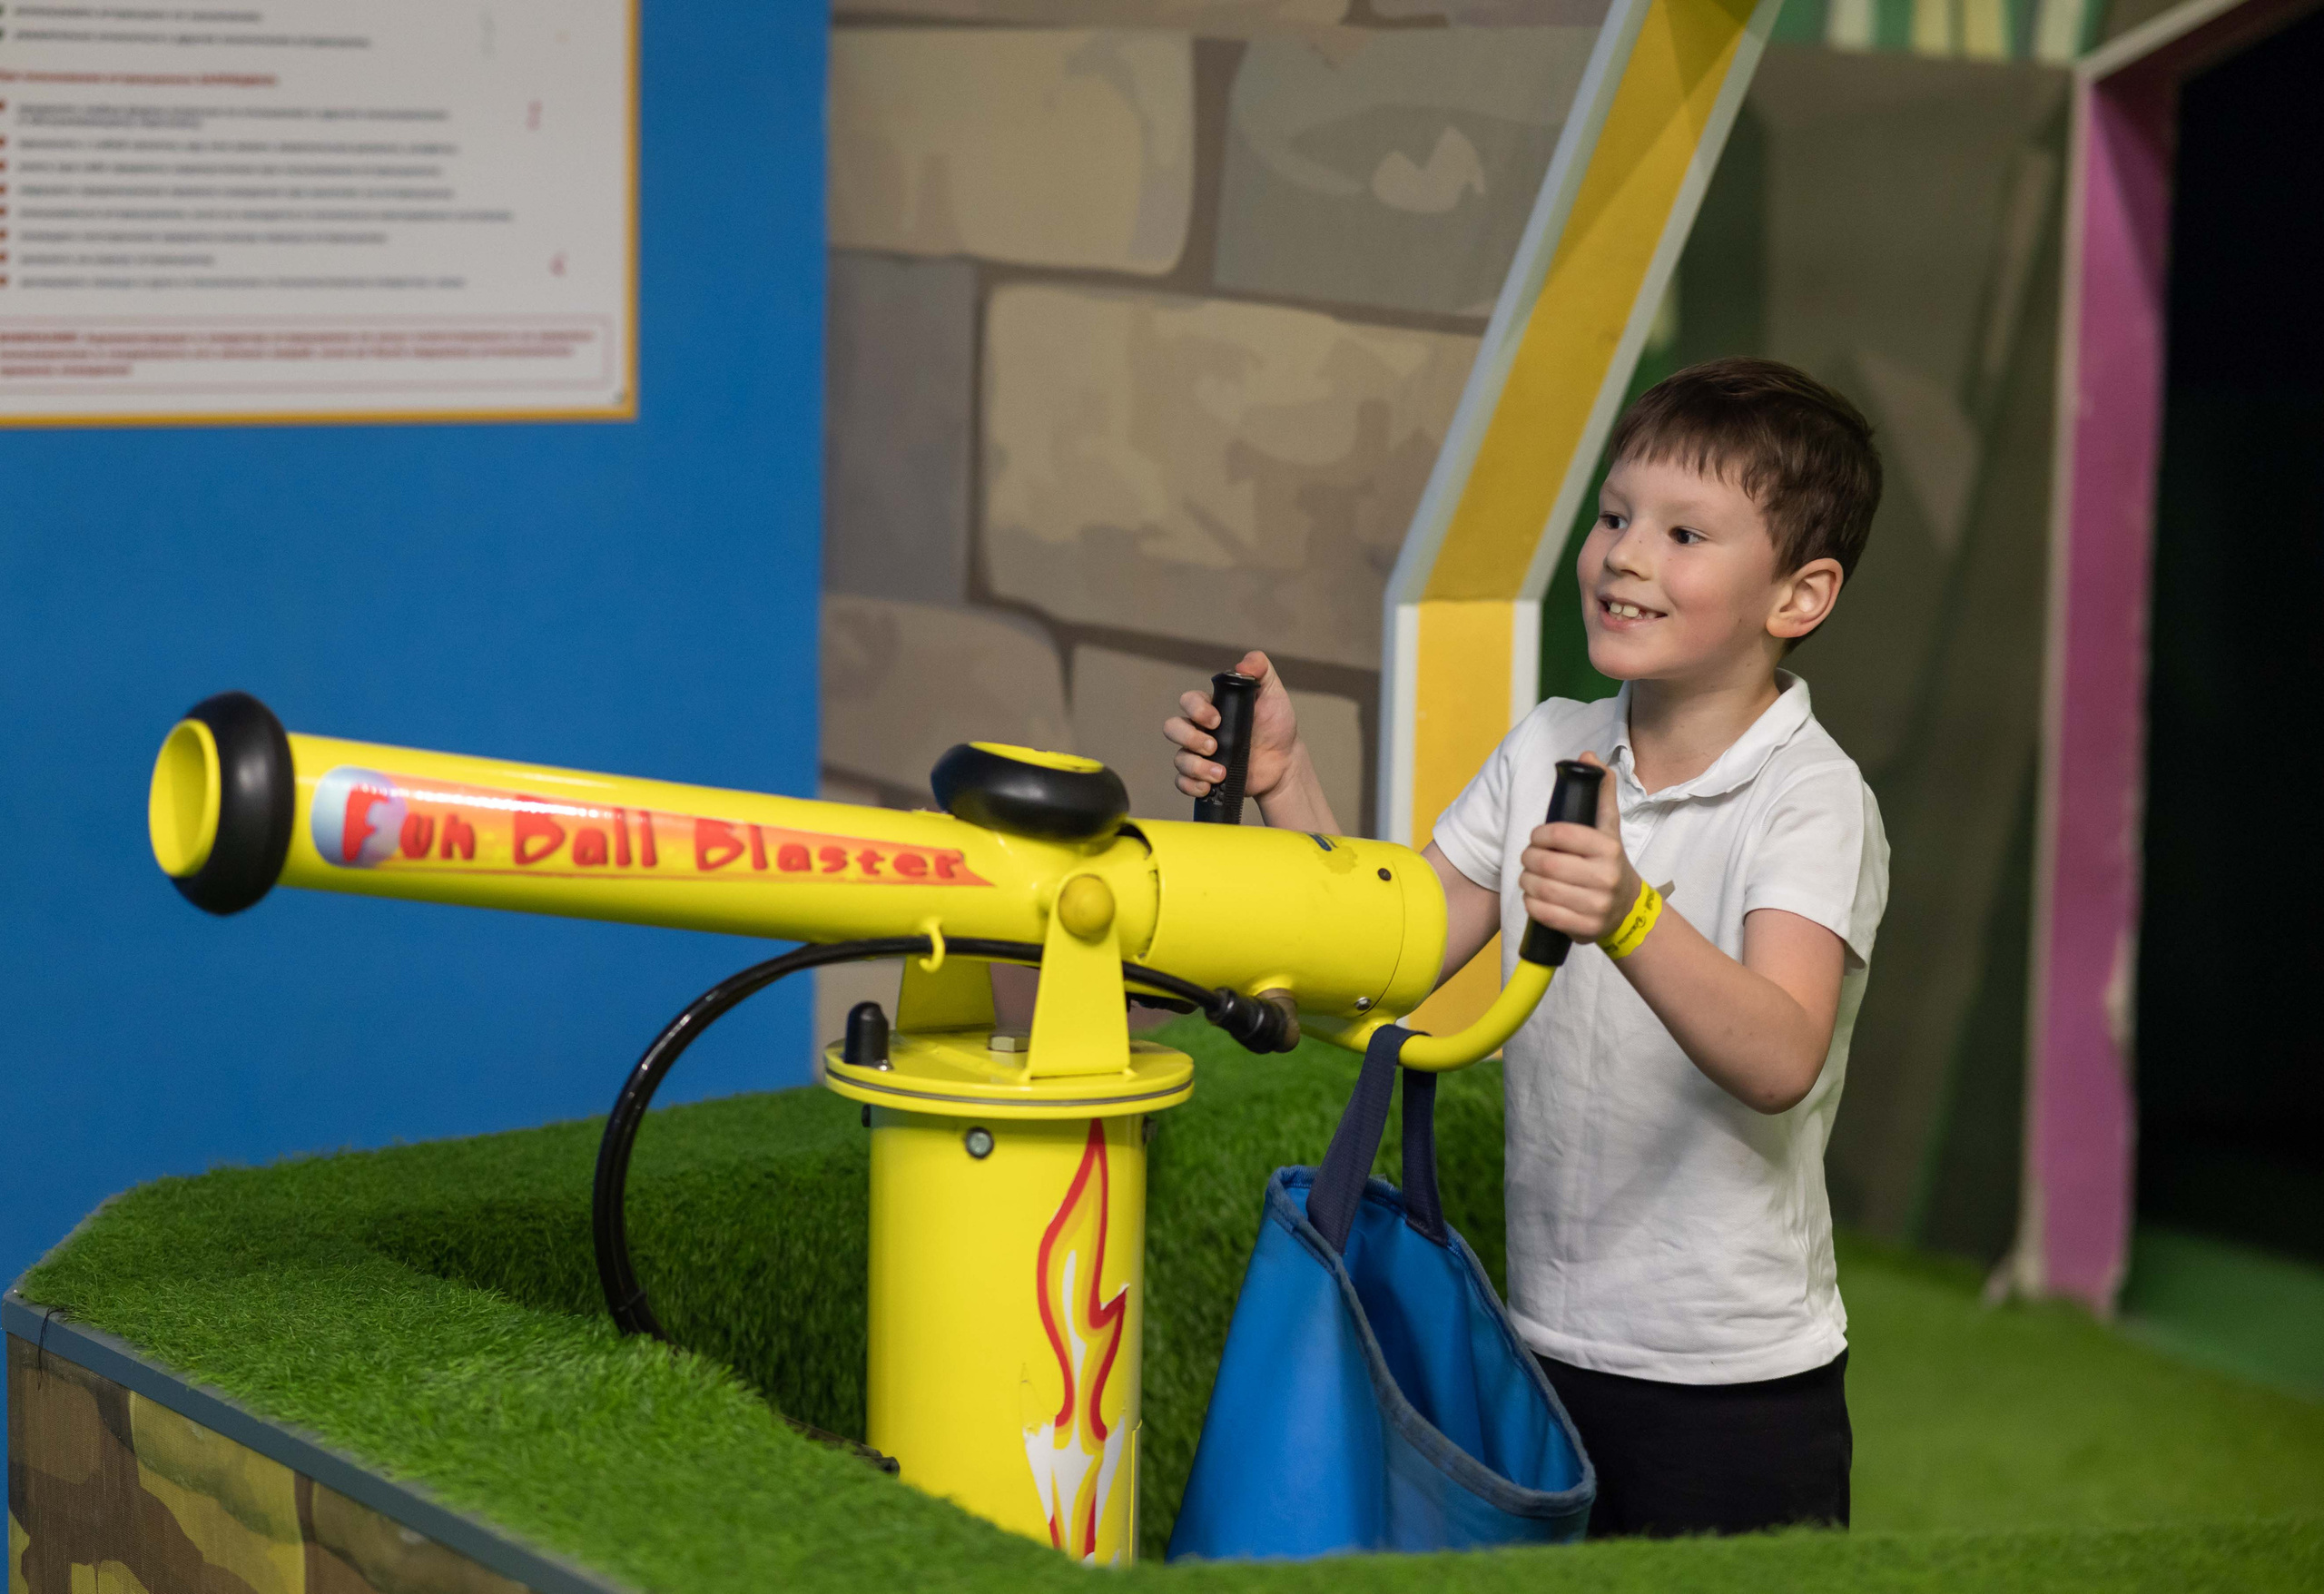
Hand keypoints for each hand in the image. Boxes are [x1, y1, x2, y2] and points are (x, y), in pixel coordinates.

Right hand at [1166, 650, 1300, 800]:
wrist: (1285, 763)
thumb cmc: (1277, 727)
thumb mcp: (1273, 693)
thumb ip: (1261, 670)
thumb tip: (1244, 662)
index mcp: (1212, 707)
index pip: (1188, 701)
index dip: (1196, 709)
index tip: (1216, 719)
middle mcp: (1201, 729)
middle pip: (1173, 728)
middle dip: (1190, 738)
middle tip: (1214, 746)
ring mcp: (1200, 755)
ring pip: (1178, 758)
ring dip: (1195, 766)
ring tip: (1220, 773)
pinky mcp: (1203, 777)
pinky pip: (1182, 782)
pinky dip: (1191, 785)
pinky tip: (1209, 786)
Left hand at [1518, 752, 1641, 943]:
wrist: (1627, 909)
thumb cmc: (1608, 862)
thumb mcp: (1608, 828)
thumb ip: (1599, 793)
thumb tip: (1589, 756)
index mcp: (1608, 849)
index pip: (1561, 835)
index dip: (1539, 835)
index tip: (1537, 837)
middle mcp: (1605, 877)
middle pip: (1546, 864)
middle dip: (1529, 858)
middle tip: (1529, 858)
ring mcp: (1596, 906)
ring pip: (1541, 890)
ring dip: (1526, 881)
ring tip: (1529, 876)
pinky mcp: (1586, 928)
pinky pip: (1544, 914)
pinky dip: (1531, 903)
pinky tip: (1535, 897)